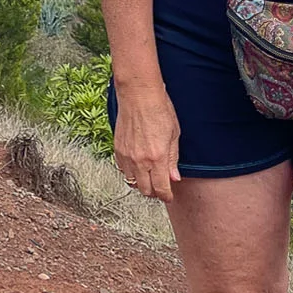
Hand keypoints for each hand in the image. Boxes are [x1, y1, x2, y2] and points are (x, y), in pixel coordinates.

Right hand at [112, 83, 181, 200]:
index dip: (166, 196)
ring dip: (142, 184)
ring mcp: (127, 156)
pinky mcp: (117, 150)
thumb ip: (173, 159)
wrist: (138, 95)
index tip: (169, 196)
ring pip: (132, 182)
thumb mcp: (174, 134)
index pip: (161, 188)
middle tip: (161, 188)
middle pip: (145, 190)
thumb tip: (174, 177)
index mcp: (158, 157)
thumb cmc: (160, 109)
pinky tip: (138, 166)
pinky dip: (131, 173)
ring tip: (150, 177)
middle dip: (154, 193)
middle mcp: (140, 160)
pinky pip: (123, 170)